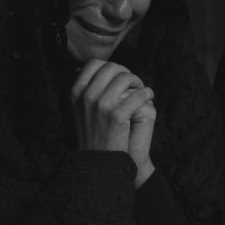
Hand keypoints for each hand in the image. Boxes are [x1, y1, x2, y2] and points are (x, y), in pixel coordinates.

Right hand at [72, 60, 154, 177]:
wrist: (98, 161)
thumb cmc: (93, 134)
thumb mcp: (79, 109)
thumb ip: (83, 89)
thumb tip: (84, 67)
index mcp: (75, 92)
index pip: (94, 64)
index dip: (111, 67)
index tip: (120, 76)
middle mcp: (86, 96)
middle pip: (112, 68)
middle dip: (126, 72)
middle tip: (135, 83)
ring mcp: (101, 105)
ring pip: (126, 78)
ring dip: (138, 82)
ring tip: (142, 90)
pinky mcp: (117, 116)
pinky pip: (138, 94)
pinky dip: (147, 93)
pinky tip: (149, 96)